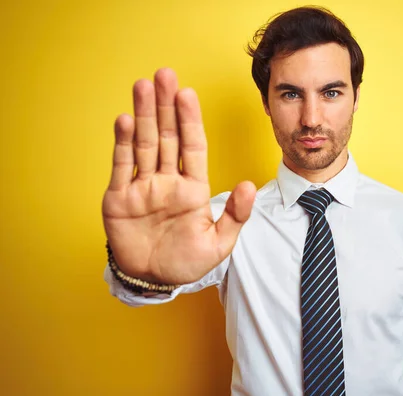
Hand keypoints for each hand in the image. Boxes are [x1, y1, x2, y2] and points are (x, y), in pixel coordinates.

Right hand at [102, 68, 255, 284]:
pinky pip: (122, 167)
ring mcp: (143, 186)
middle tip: (165, 75)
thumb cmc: (187, 263)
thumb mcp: (219, 244)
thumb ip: (235, 215)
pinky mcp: (120, 198)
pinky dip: (122, 144)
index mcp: (193, 188)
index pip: (193, 146)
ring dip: (143, 115)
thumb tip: (250, 185)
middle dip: (165, 106)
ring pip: (144, 144)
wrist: (153, 281)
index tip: (188, 94)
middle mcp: (167, 180)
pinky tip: (124, 121)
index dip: (190, 120)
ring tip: (143, 86)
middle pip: (167, 136)